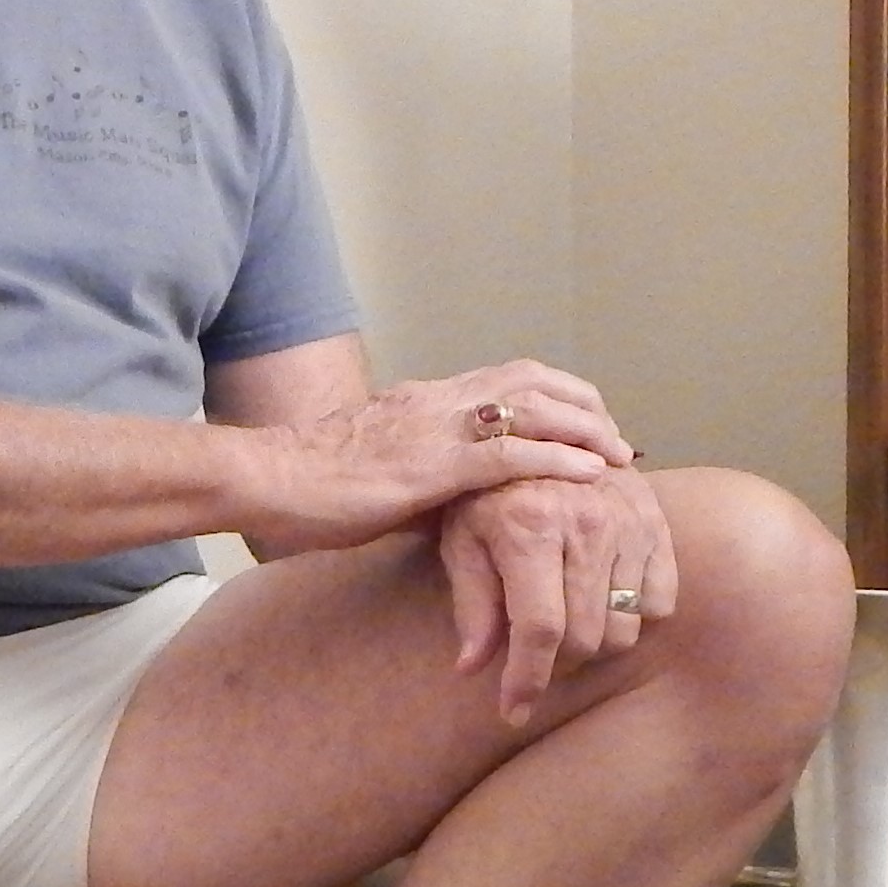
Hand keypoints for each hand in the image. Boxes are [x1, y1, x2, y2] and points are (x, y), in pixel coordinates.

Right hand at [240, 360, 633, 558]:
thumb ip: (421, 478)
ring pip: (528, 406)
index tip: (587, 423)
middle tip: (616, 437)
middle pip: (530, 379)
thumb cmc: (309, 486)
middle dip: (582, 403)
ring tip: (618, 452)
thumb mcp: (379, 471)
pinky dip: (555, 459)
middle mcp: (436, 400)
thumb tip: (456, 507)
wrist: (268, 480)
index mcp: (424, 399)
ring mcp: (434, 427)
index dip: (556, 396)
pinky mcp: (429, 464)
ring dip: (582, 426)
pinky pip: (506, 455)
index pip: (505, 378)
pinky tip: (588, 474)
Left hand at [435, 465, 676, 726]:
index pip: (540, 630)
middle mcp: (586, 523)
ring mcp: (628, 522)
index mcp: (530, 526)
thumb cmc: (485, 491)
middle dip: (555, 664)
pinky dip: (633, 614)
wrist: (535, 431)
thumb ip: (471, 603)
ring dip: (594, 643)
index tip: (513, 711)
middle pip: (586, 637)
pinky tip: (600, 597)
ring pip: (625, 628)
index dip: (527, 681)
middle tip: (534, 657)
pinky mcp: (656, 521)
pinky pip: (659, 602)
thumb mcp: (461, 537)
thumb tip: (471, 669)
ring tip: (564, 624)